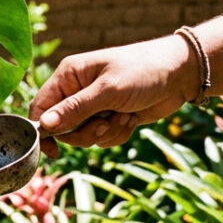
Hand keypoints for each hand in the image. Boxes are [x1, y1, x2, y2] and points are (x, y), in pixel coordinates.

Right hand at [29, 35, 199, 156]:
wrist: (182, 74)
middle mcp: (77, 91)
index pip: (41, 107)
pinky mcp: (110, 117)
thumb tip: (44, 125)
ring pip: (84, 137)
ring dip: (106, 133)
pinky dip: (118, 134)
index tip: (53, 151)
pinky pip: (103, 139)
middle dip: (85, 133)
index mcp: (69, 76)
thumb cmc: (143, 71)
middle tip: (105, 124)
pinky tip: (132, 118)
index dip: (43, 130)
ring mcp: (94, 106)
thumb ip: (75, 109)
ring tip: (124, 116)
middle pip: (62, 128)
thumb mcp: (108, 90)